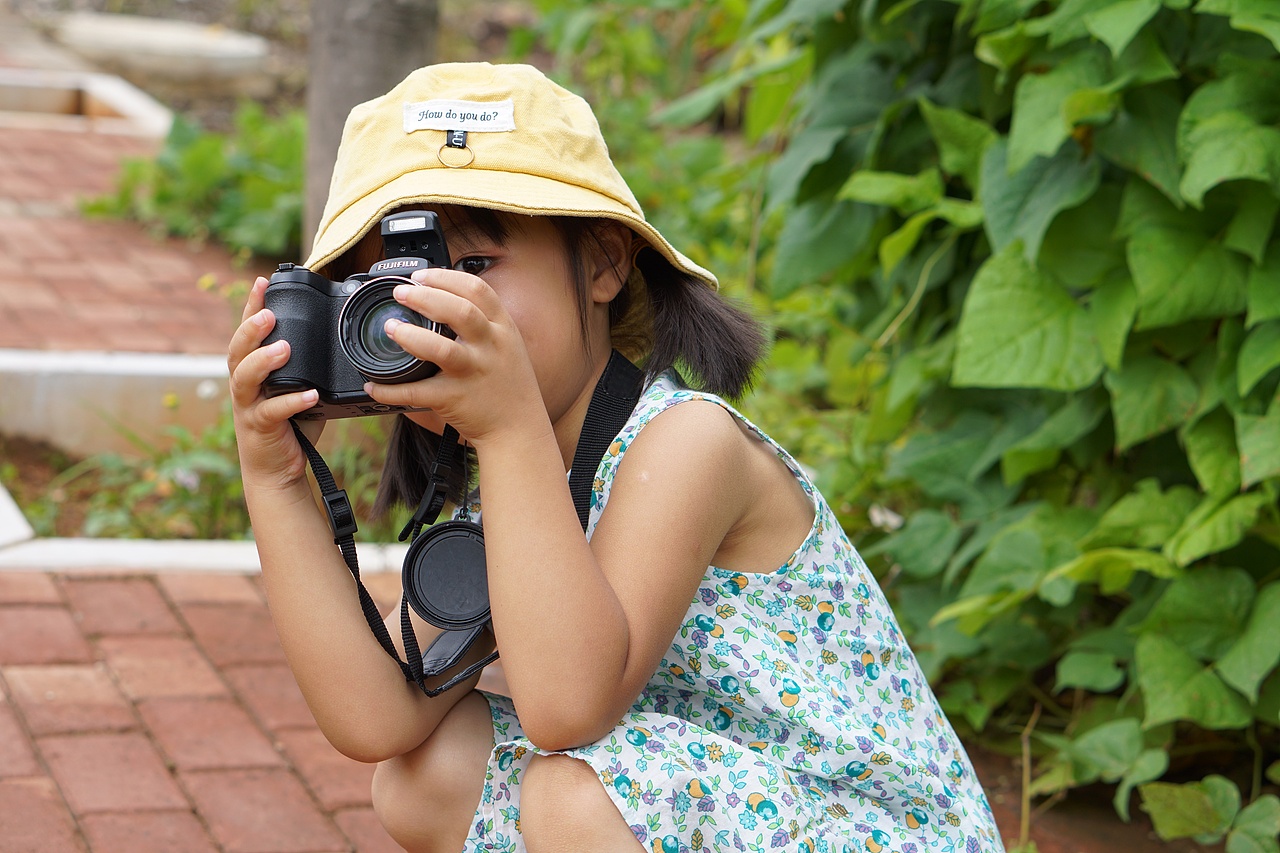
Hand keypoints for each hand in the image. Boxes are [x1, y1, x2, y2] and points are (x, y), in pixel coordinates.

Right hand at [227, 276, 323, 490]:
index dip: (251, 306)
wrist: (278, 471)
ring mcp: (248, 406)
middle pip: (237, 350)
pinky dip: (291, 402)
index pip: (248, 332)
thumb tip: (340, 340)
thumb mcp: (300, 388)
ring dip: (263, 360)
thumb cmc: (291, 426)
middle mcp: (244, 384)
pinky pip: (272, 412)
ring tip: (284, 348)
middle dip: (251, 329)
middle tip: (269, 312)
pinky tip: (309, 395)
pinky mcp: (259, 428)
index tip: (262, 281)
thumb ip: (310, 367)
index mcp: (252, 370)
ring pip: (244, 377)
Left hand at [363, 268, 547, 447]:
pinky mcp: (455, 399)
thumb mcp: (507, 344)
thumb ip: (484, 321)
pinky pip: (418, 393)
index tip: (421, 275)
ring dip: (411, 336)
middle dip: (426, 297)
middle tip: (400, 292)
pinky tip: (374, 385)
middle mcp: (490, 347)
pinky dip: (391, 390)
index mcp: (502, 328)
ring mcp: (473, 373)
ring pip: (442, 349)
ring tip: (391, 328)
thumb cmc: (508, 384)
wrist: (518, 428)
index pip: (477, 290)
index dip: (446, 277)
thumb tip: (444, 297)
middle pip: (460, 311)